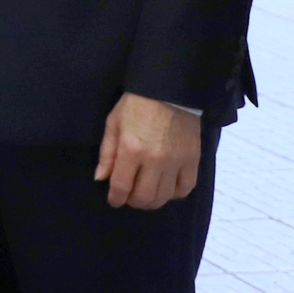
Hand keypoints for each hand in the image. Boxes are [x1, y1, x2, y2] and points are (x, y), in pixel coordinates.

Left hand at [94, 92, 201, 209]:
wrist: (170, 90)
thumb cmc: (137, 104)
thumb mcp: (114, 123)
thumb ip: (107, 153)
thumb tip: (101, 178)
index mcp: (131, 149)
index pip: (121, 187)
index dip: (115, 199)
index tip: (114, 200)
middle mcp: (154, 159)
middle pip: (144, 197)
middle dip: (133, 202)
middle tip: (129, 198)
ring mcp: (176, 161)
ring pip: (164, 197)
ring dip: (152, 202)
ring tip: (145, 194)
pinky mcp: (193, 159)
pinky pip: (185, 188)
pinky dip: (174, 194)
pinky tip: (166, 188)